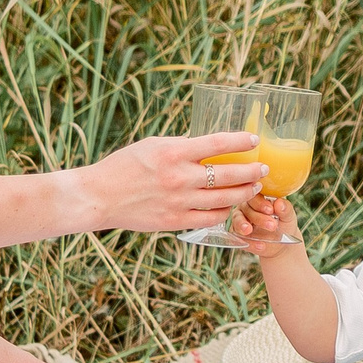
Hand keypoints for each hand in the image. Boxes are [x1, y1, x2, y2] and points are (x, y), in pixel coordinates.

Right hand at [81, 132, 264, 232]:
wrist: (99, 197)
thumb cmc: (123, 167)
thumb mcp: (152, 145)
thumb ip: (180, 146)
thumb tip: (206, 144)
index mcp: (173, 153)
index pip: (217, 144)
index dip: (240, 141)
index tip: (254, 140)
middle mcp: (179, 178)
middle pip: (228, 174)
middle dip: (251, 171)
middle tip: (263, 168)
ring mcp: (178, 202)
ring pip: (224, 199)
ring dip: (243, 193)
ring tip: (253, 188)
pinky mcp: (175, 222)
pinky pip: (210, 219)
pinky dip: (223, 212)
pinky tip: (229, 206)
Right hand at [229, 195, 305, 261]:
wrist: (282, 244)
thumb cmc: (284, 224)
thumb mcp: (288, 216)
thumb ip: (285, 208)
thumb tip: (280, 203)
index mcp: (258, 198)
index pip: (255, 196)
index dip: (260, 203)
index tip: (270, 210)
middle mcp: (246, 207)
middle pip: (246, 208)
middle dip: (258, 217)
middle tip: (272, 226)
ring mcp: (239, 221)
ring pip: (237, 221)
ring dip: (243, 226)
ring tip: (249, 231)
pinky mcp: (238, 236)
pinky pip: (239, 238)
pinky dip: (249, 243)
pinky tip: (260, 246)